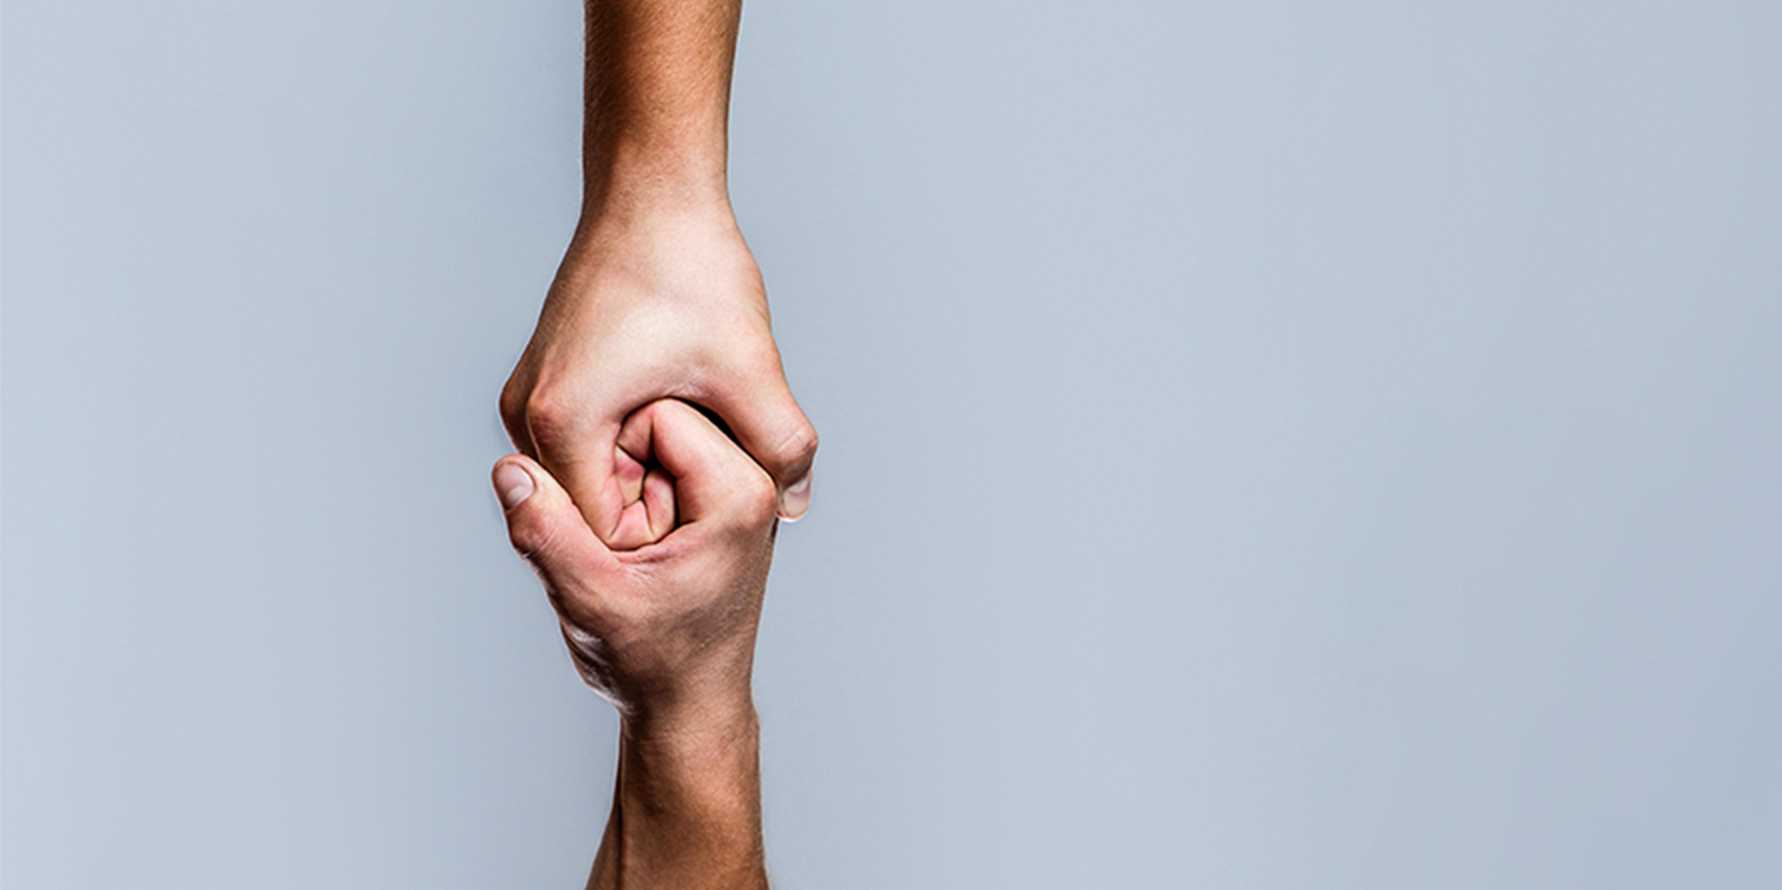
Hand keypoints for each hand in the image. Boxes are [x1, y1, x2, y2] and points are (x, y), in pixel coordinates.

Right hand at [493, 397, 777, 721]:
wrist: (687, 706)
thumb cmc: (654, 664)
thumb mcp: (591, 601)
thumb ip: (548, 532)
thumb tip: (509, 467)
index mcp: (739, 494)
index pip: (655, 411)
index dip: (608, 456)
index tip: (607, 522)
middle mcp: (750, 480)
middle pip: (655, 415)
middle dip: (615, 467)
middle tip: (616, 540)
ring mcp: (734, 489)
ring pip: (652, 438)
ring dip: (619, 481)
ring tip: (623, 546)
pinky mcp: (713, 501)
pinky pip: (658, 462)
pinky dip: (628, 493)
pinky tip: (625, 542)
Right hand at [500, 206, 816, 547]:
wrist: (654, 190)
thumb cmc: (690, 267)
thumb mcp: (749, 366)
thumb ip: (779, 445)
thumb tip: (796, 507)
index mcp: (562, 423)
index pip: (606, 535)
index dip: (669, 536)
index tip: (722, 518)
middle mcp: (529, 416)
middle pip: (596, 510)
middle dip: (663, 508)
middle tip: (729, 488)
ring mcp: (534, 399)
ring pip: (598, 475)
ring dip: (654, 474)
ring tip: (714, 448)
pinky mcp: (551, 381)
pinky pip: (594, 442)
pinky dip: (640, 445)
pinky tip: (691, 420)